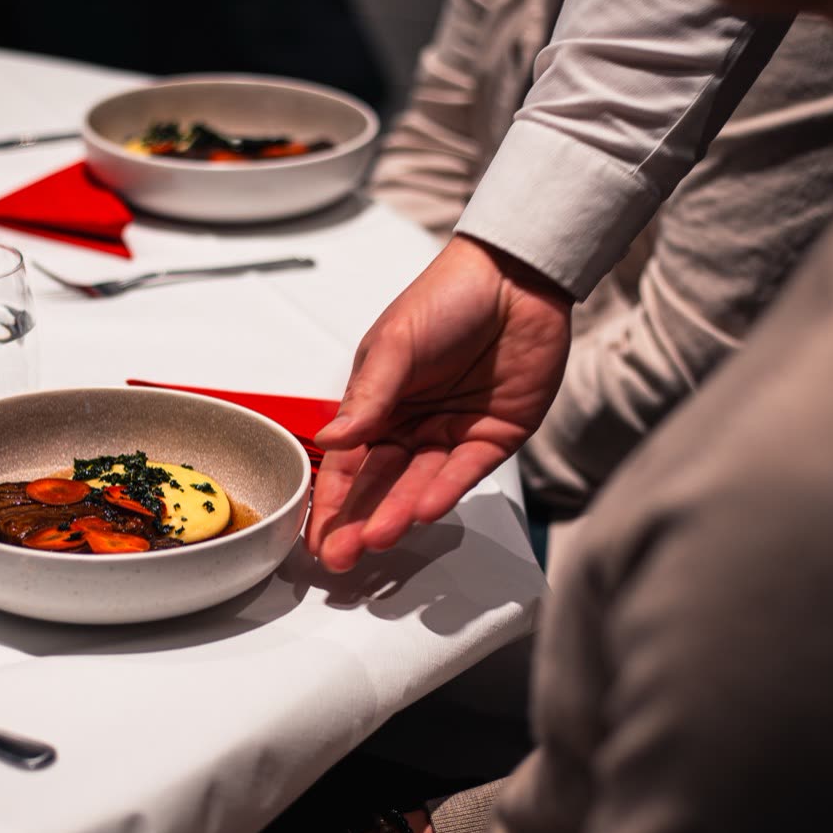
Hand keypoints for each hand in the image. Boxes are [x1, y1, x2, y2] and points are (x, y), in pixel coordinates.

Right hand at [308, 235, 572, 572]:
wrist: (515, 277)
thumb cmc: (447, 297)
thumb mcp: (394, 345)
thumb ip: (367, 398)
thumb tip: (330, 440)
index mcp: (377, 404)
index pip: (348, 463)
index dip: (332, 503)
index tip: (317, 539)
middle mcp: (411, 425)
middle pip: (380, 484)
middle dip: (360, 522)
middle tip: (343, 556)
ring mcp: (451, 434)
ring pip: (419, 485)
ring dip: (398, 512)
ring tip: (379, 537)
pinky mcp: (493, 438)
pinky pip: (464, 473)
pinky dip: (444, 491)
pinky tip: (423, 510)